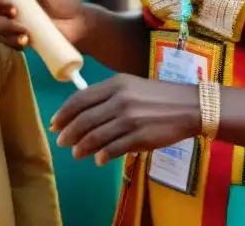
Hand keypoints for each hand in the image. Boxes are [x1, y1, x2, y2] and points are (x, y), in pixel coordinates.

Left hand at [49, 74, 200, 166]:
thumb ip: (108, 96)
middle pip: (85, 119)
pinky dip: (103, 156)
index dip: (64, 112)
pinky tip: (99, 159)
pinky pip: (114, 149)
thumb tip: (83, 113)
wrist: (190, 106)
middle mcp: (120, 100)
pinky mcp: (140, 137)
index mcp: (116, 84)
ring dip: (83, 148)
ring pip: (96, 137)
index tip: (55, 123)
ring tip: (77, 154)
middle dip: (69, 133)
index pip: (81, 98)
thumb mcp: (131, 86)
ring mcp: (130, 120)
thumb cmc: (158, 96)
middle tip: (61, 142)